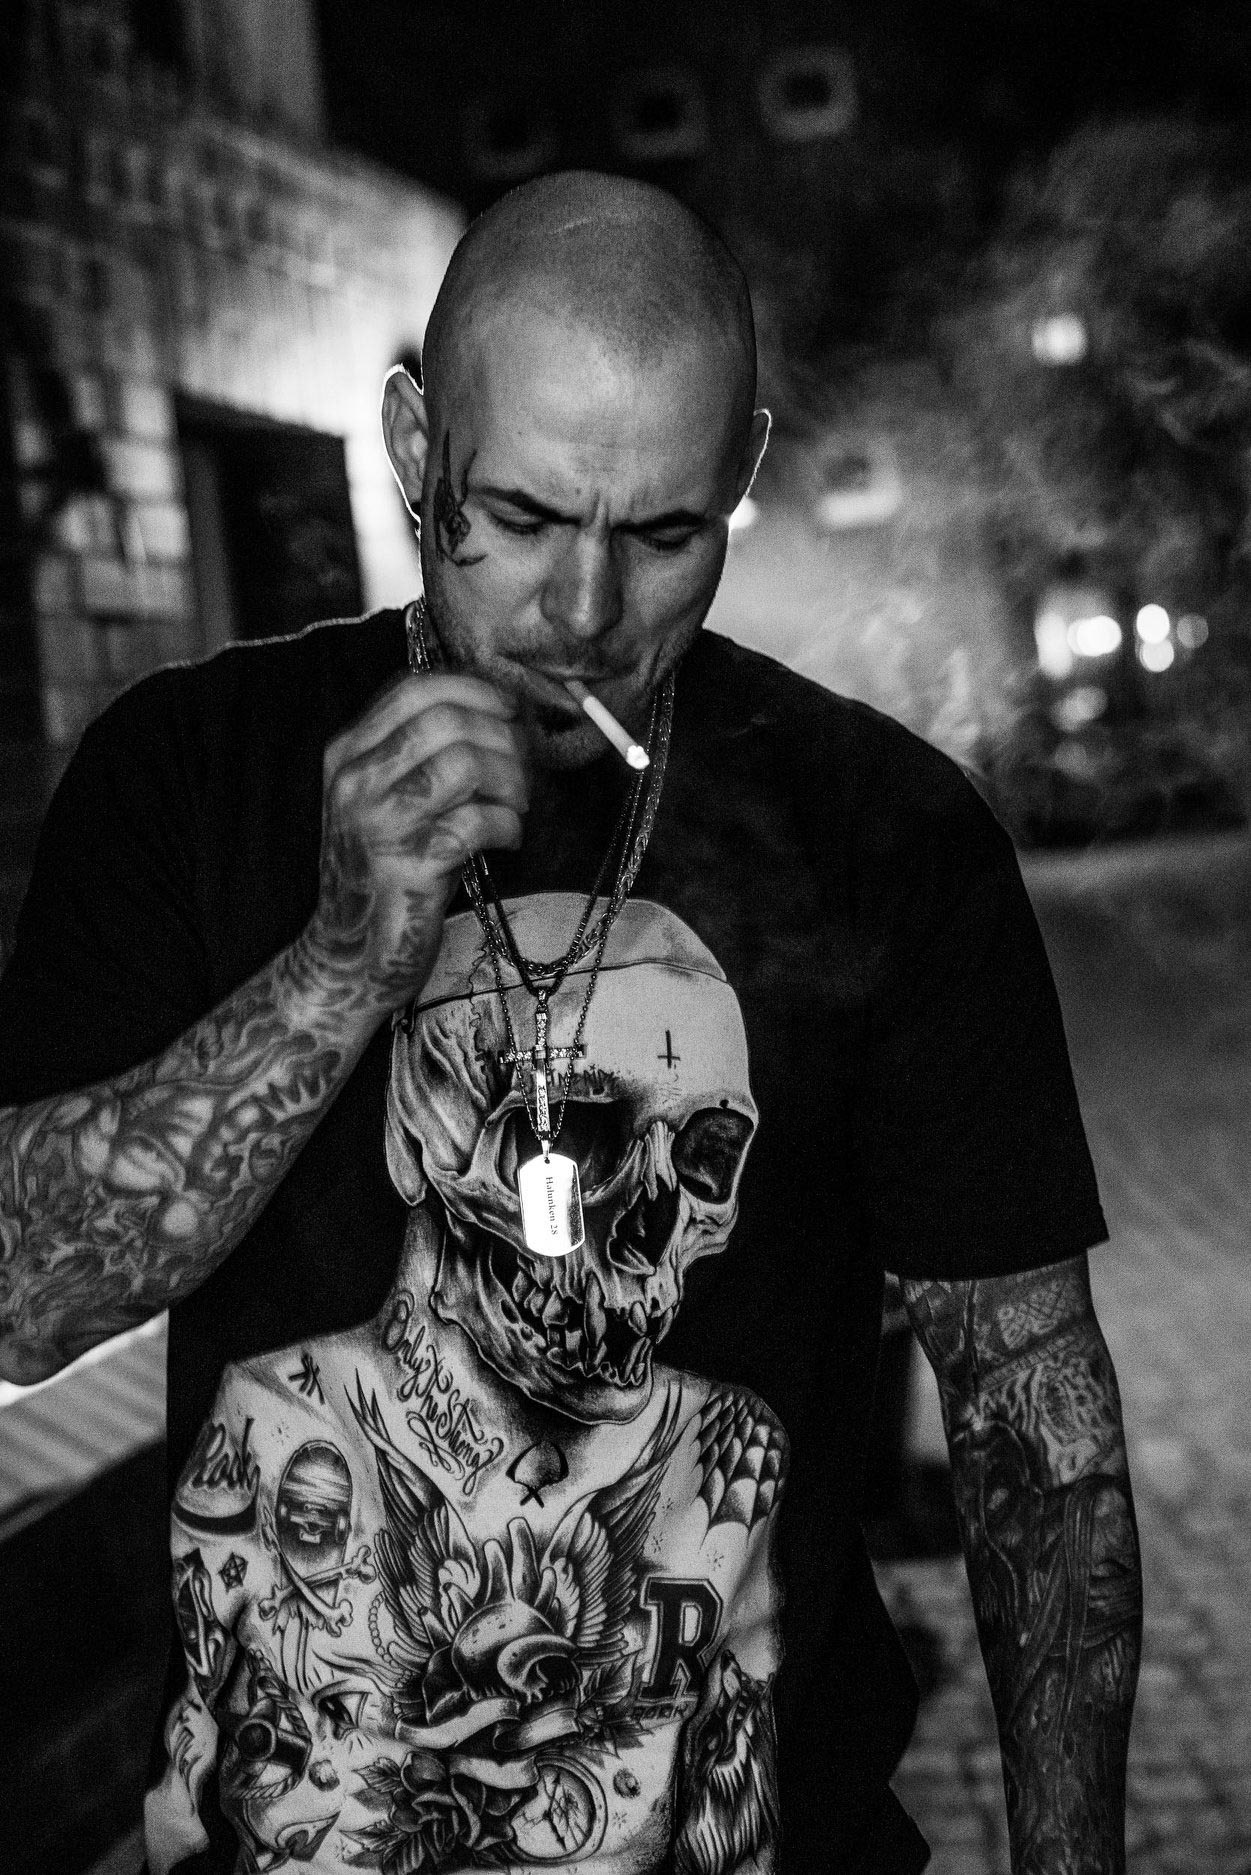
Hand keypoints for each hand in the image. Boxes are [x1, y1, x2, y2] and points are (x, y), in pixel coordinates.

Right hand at [304, 671, 527, 1010]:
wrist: (349, 954)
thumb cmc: (384, 872)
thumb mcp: (385, 801)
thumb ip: (420, 755)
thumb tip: (499, 712)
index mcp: (348, 754)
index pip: (415, 689)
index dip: (474, 689)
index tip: (508, 708)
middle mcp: (356, 782)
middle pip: (448, 720)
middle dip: (503, 737)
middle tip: (524, 767)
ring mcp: (379, 824)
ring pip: (466, 763)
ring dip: (511, 780)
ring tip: (516, 805)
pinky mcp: (409, 866)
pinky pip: (479, 822)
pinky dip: (509, 826)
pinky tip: (508, 839)